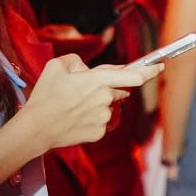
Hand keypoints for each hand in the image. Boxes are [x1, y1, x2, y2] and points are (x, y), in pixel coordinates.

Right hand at [19, 54, 162, 154]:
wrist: (36, 128)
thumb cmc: (45, 96)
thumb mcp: (56, 66)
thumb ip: (77, 62)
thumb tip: (87, 70)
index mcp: (97, 80)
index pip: (133, 76)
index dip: (149, 71)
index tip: (159, 67)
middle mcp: (105, 99)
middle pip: (118, 90)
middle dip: (107, 88)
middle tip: (82, 92)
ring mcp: (104, 118)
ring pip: (109, 106)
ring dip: (98, 104)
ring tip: (73, 107)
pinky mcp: (99, 133)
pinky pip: (102, 121)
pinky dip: (92, 119)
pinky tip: (75, 119)